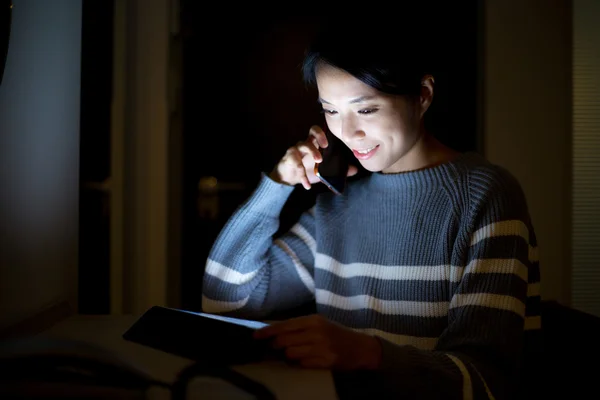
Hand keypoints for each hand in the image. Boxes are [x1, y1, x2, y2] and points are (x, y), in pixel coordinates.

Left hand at [254, 314, 381, 369]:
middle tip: (277, 348)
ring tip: (296, 353)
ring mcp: (321, 347)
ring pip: (290, 354)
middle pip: (284, 340)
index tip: (255, 336)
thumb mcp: (319, 324)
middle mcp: (316, 331)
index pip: (284, 325)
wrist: (360, 348)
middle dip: (276, 346)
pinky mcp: (326, 361)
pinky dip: (300, 363)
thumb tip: (274, 333)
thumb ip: (299, 327)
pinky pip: (302, 364)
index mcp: (313, 320)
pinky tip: (307, 359)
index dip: (267, 331)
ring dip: (288, 356)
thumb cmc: (336, 334)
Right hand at [269, 125, 357, 189]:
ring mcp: (296, 149)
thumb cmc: (307, 170)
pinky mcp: (289, 159)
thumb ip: (338, 169)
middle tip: (326, 146)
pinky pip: (296, 163)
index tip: (336, 139)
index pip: (321, 131)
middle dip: (320, 135)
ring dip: (312, 151)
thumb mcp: (324, 171)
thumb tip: (354, 170)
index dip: (328, 132)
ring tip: (319, 161)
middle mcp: (306, 143)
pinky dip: (302, 176)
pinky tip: (307, 185)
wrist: (289, 178)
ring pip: (302, 144)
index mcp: (316, 143)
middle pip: (312, 129)